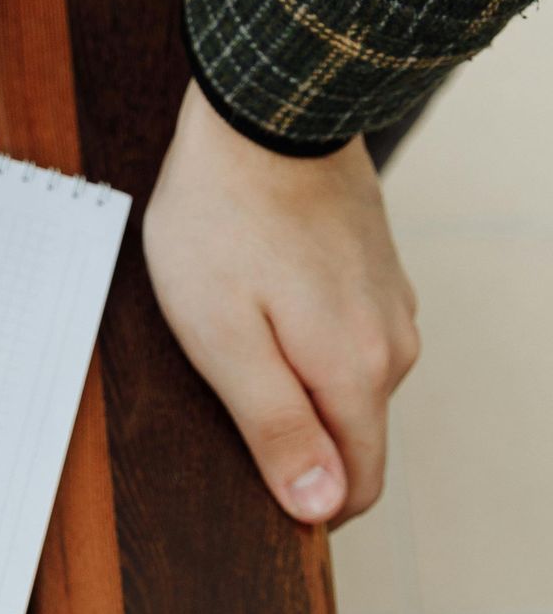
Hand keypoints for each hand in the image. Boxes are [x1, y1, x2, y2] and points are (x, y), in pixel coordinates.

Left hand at [142, 81, 419, 524]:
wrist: (264, 107)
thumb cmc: (225, 221)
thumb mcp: (226, 342)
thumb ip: (276, 429)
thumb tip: (318, 505)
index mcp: (358, 375)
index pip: (355, 488)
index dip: (305, 505)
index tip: (249, 485)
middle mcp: (393, 345)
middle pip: (350, 440)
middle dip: (294, 444)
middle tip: (221, 395)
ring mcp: (390, 303)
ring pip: (347, 388)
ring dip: (297, 386)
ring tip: (235, 339)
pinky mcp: (375, 272)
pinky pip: (346, 339)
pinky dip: (306, 342)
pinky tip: (260, 305)